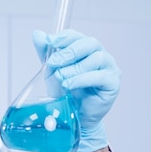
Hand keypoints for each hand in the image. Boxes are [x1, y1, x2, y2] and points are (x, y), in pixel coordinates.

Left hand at [32, 29, 120, 151]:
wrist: (74, 117)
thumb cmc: (66, 93)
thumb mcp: (52, 72)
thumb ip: (46, 53)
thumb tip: (37, 34)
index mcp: (87, 50)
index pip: (78, 36)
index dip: (64, 37)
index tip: (50, 42)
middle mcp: (101, 55)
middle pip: (90, 43)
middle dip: (69, 51)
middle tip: (54, 62)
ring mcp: (110, 68)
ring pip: (96, 58)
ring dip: (75, 68)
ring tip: (62, 78)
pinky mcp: (113, 83)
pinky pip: (99, 76)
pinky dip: (82, 79)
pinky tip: (70, 85)